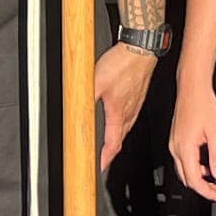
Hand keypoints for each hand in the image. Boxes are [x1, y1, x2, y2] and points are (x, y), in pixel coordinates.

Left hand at [94, 42, 157, 170]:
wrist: (142, 48)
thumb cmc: (123, 63)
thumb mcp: (95, 82)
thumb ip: (83, 98)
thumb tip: (74, 111)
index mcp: (120, 114)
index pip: (113, 144)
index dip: (105, 158)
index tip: (99, 167)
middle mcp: (130, 111)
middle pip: (121, 138)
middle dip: (111, 150)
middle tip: (103, 158)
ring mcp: (136, 103)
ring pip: (126, 127)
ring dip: (117, 137)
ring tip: (109, 141)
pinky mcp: (139, 93)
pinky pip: (130, 114)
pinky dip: (123, 122)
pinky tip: (118, 114)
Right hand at [169, 82, 215, 201]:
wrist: (192, 87)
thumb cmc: (204, 105)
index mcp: (185, 148)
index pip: (194, 180)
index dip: (206, 191)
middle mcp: (175, 148)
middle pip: (186, 178)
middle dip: (202, 188)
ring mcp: (174, 143)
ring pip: (183, 170)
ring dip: (198, 178)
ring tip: (214, 181)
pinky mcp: (176, 139)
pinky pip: (182, 160)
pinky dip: (193, 168)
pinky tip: (206, 165)